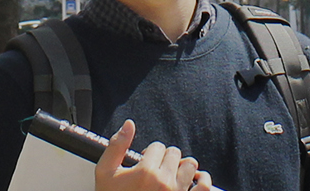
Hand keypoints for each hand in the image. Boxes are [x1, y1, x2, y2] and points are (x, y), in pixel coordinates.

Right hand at [95, 120, 211, 190]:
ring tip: (170, 175)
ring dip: (181, 167)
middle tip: (154, 170)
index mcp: (146, 172)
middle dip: (164, 158)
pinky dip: (202, 180)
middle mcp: (164, 182)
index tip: (144, 163)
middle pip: (174, 153)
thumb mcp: (105, 173)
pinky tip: (194, 180)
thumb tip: (128, 124)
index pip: (157, 147)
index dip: (149, 153)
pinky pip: (205, 186)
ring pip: (190, 165)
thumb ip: (116, 146)